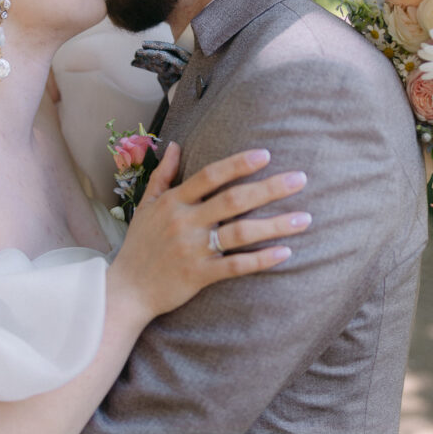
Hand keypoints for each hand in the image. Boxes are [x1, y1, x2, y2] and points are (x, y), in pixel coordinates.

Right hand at [109, 144, 309, 322]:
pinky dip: (261, 259)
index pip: (210, 176)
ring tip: (305, 218)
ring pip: (240, 233)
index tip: (266, 155)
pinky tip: (285, 252)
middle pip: (233, 200)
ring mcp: (193, 249)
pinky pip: (236, 265)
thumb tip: (175, 144)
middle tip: (300, 179)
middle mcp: (184, 222)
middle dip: (269, 188)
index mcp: (173, 202)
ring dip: (275, 225)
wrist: (127, 289)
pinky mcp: (199, 275)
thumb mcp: (146, 205)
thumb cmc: (140, 245)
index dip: (238, 164)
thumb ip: (164, 174)